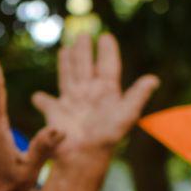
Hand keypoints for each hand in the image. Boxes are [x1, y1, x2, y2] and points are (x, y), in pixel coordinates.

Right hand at [31, 32, 158, 164]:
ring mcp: (71, 102)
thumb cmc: (106, 137)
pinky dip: (41, 100)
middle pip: (85, 66)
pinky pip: (46, 103)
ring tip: (65, 49)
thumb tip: (154, 79)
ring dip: (66, 63)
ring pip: (67, 76)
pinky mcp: (55, 113)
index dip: (107, 51)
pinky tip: (36, 97)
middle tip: (83, 35)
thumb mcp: (126, 114)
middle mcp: (88, 94)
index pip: (108, 65)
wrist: (82, 156)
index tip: (106, 36)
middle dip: (84, 51)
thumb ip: (138, 96)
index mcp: (106, 91)